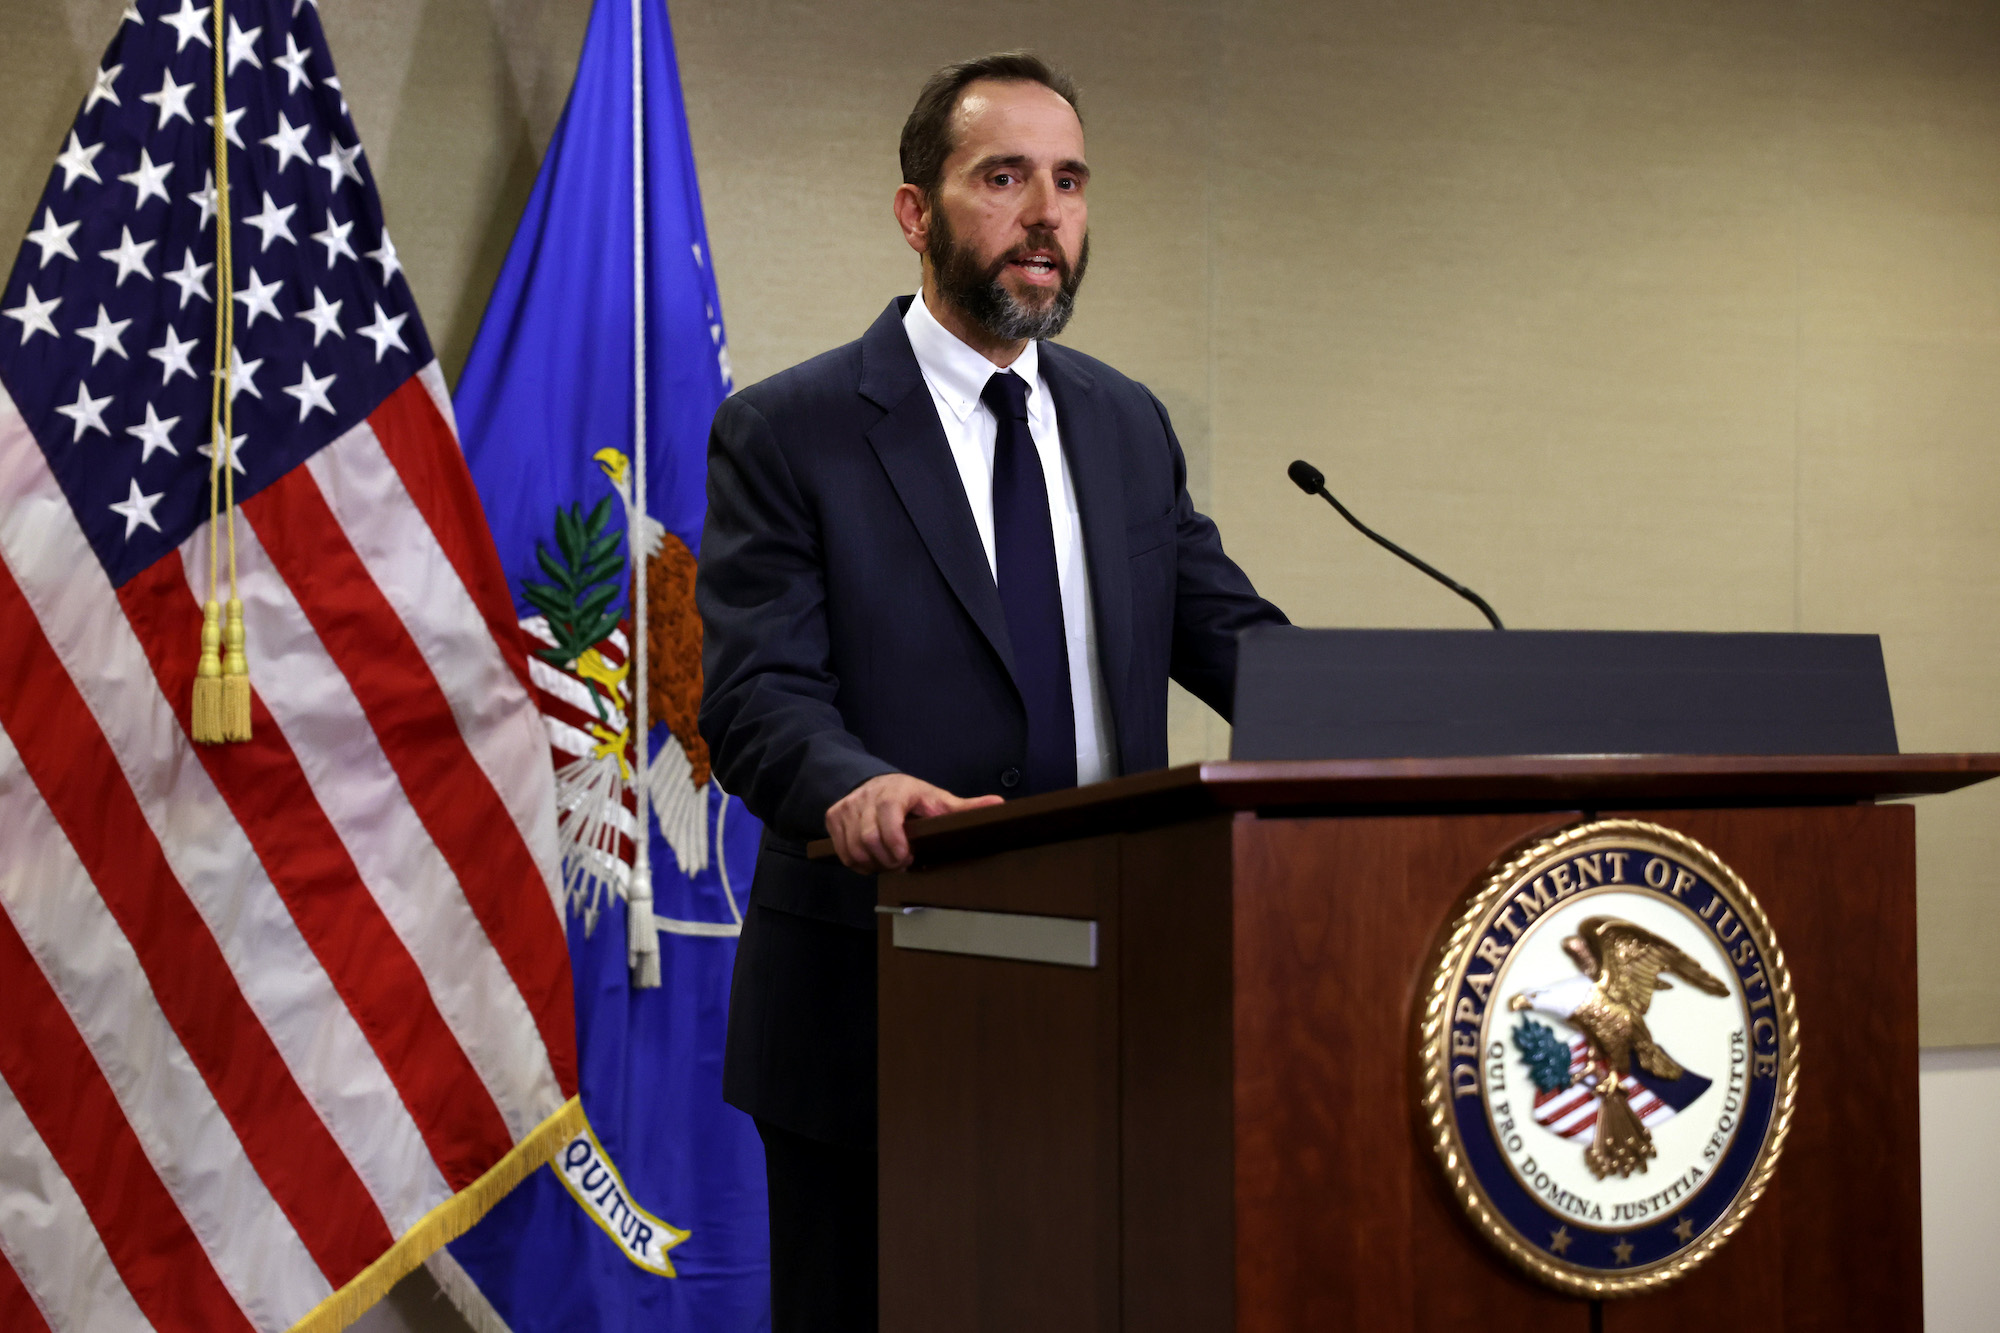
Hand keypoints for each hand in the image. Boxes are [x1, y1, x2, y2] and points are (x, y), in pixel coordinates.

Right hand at [826, 773, 1003, 873]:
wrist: (874, 783)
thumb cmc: (911, 797)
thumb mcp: (938, 800)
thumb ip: (965, 807)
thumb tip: (999, 806)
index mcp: (895, 792)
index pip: (887, 817)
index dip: (896, 844)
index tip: (907, 857)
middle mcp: (867, 797)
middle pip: (868, 839)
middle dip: (886, 859)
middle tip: (901, 862)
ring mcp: (847, 807)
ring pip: (853, 849)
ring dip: (872, 864)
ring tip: (888, 861)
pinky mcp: (833, 817)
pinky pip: (842, 851)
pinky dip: (857, 863)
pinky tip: (872, 860)